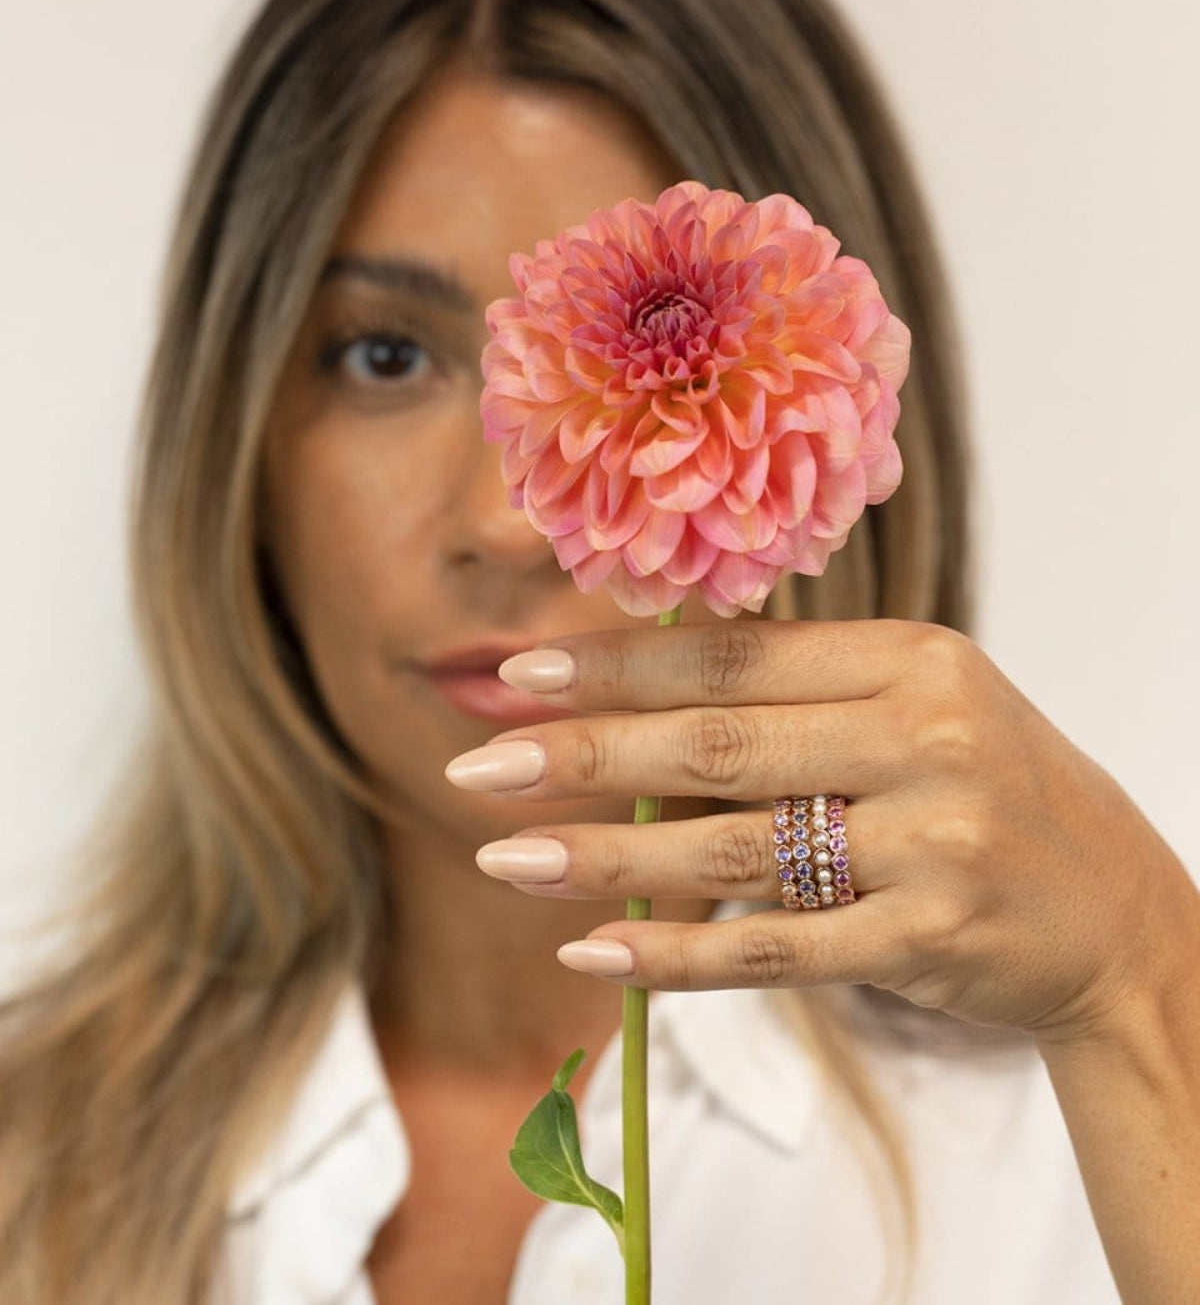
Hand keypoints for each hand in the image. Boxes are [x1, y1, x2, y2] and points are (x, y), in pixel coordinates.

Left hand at [451, 620, 1194, 1045]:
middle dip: (585, 755)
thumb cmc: (987, 788)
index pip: (737, 654)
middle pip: (719, 743)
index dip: (619, 664)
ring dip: (604, 857)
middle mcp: (925, 737)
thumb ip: (798, 695)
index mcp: (913, 659)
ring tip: (505, 860)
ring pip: (734, 850)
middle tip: (480, 767)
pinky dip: (678, 954)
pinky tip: (595, 953)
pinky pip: (778, 950)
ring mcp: (933, 842)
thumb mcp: (918, 705)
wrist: (1114, 909)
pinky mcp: (931, 939)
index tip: (519, 674)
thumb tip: (631, 692)